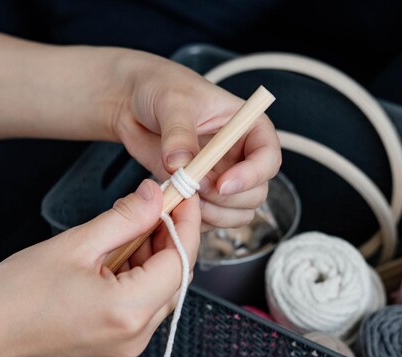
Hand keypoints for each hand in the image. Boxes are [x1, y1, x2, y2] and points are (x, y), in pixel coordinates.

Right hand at [0, 179, 199, 356]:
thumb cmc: (15, 294)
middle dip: (169, 235)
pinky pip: (144, 304)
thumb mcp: (75, 243)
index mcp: (127, 310)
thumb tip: (155, 196)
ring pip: (161, 289)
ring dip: (153, 254)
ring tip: (127, 227)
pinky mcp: (117, 344)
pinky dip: (139, 274)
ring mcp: (127, 344)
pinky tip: (118, 253)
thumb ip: (125, 218)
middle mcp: (135, 334)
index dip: (185, 222)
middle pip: (175, 276)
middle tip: (154, 203)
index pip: (180, 259)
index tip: (183, 194)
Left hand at [109, 51, 280, 229]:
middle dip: (227, 199)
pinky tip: (175, 206)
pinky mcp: (199, 194)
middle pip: (256, 194)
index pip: (268, 158)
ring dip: (214, 214)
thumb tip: (179, 165)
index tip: (222, 183)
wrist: (133, 103)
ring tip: (183, 196)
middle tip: (193, 187)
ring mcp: (220, 178)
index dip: (251, 175)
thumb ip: (178, 134)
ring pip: (237, 213)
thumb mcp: (172, 102)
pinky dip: (196, 221)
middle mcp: (240, 156)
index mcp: (247, 127)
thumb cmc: (162, 89)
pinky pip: (210, 220)